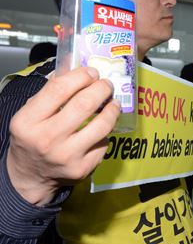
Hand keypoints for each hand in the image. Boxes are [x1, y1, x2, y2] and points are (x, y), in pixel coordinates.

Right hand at [6, 67, 119, 205]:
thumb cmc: (33, 138)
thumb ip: (50, 93)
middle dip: (101, 89)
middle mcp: (46, 139)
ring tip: (113, 103)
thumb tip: (76, 68)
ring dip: (112, 109)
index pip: (58, 90)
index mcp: (28, 121)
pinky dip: (106, 132)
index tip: (92, 72)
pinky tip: (102, 128)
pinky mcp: (83, 168)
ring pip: (102, 125)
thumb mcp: (30, 114)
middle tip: (106, 85)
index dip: (80, 77)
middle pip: (84, 104)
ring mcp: (67, 156)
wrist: (31, 175)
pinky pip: (104, 143)